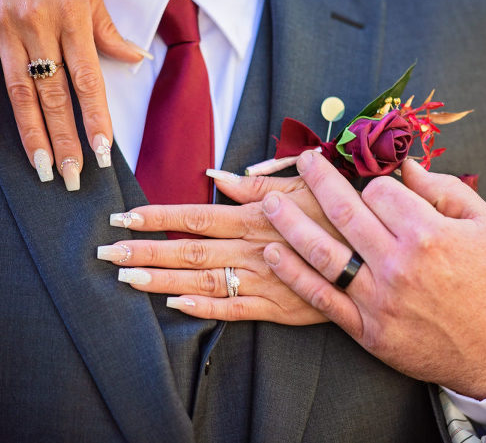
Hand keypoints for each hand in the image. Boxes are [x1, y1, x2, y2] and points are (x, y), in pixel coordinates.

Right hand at [0, 0, 145, 188]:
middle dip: (63, 140)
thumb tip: (137, 58)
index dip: (94, 120)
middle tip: (70, 176)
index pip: (88, 82)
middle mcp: (38, 27)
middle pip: (53, 96)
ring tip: (41, 167)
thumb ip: (109, 31)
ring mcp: (4, 28)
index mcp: (73, 20)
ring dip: (29, 134)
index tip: (100, 152)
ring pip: (19, 91)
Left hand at [97, 173, 338, 324]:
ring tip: (127, 279)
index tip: (124, 217)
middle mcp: (251, 248)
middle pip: (189, 250)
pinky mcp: (277, 307)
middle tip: (107, 254)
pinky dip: (203, 308)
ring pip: (203, 280)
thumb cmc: (341, 212)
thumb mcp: (305, 186)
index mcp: (255, 216)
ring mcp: (263, 279)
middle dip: (145, 251)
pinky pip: (233, 309)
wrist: (379, 255)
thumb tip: (216, 176)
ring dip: (162, 280)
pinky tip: (175, 306)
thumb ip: (257, 184)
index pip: (195, 215)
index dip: (158, 217)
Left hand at [261, 152, 485, 398]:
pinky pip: (322, 298)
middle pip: (344, 212)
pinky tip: (273, 253)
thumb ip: (445, 188)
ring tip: (270, 202)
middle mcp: (398, 264)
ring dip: (290, 223)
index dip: (370, 181)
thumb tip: (404, 164)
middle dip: (318, 180)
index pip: (379, 192)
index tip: (368, 182)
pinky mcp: (367, 329)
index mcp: (428, 233)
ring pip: (322, 252)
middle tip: (303, 160)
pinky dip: (293, 274)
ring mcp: (379, 299)